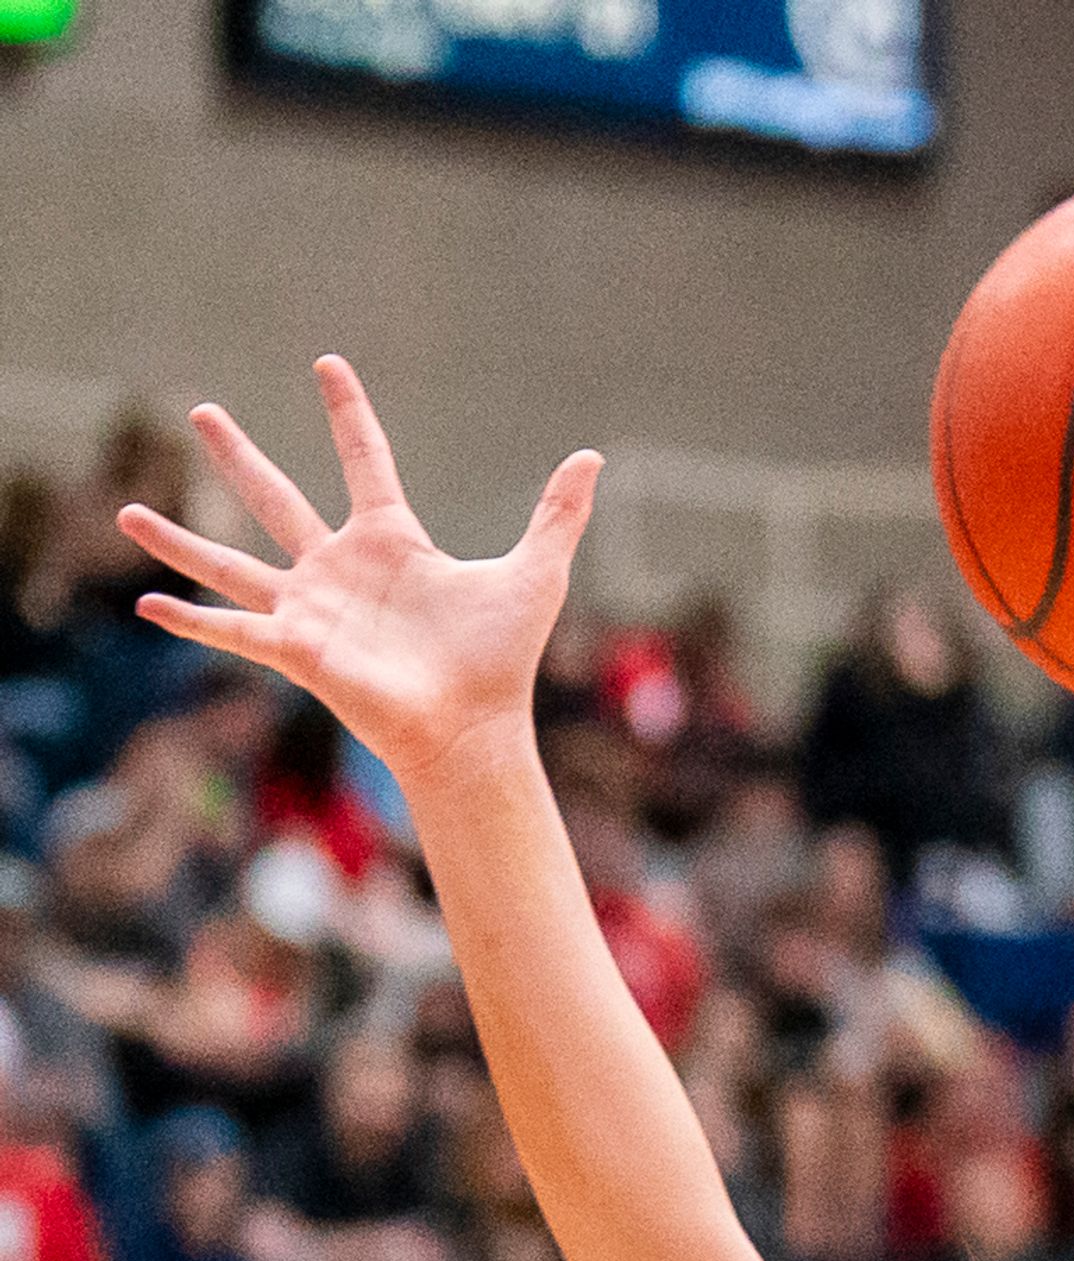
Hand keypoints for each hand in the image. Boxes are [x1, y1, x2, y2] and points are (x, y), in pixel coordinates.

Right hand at [112, 357, 599, 795]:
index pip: (364, 461)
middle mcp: (341, 570)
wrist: (476, 727)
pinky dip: (188, 619)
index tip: (327, 365)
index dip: (347, 415)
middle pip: (277, 498)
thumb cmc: (501, 659)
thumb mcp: (534, 573)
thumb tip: (593, 459)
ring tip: (125, 511)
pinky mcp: (294, 648)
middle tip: (200, 410)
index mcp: (392, 543)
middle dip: (238, 455)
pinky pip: (230, 629)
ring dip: (178, 540)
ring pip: (230, 562)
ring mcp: (311, 608)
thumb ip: (557, 514)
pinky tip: (143, 604)